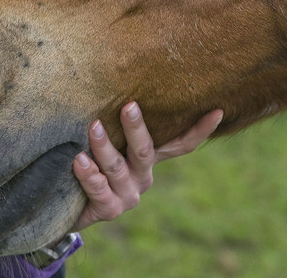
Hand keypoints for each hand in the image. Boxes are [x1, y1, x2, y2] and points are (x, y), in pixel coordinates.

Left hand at [71, 103, 223, 229]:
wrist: (69, 203)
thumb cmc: (89, 160)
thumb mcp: (108, 141)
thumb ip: (115, 121)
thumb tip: (117, 76)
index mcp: (149, 158)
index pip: (181, 144)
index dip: (200, 130)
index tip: (217, 110)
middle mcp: (143, 176)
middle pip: (146, 151)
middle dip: (137, 127)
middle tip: (128, 105)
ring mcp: (129, 195)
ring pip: (117, 167)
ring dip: (104, 146)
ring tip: (93, 127)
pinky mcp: (110, 209)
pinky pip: (100, 189)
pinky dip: (89, 174)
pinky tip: (80, 160)